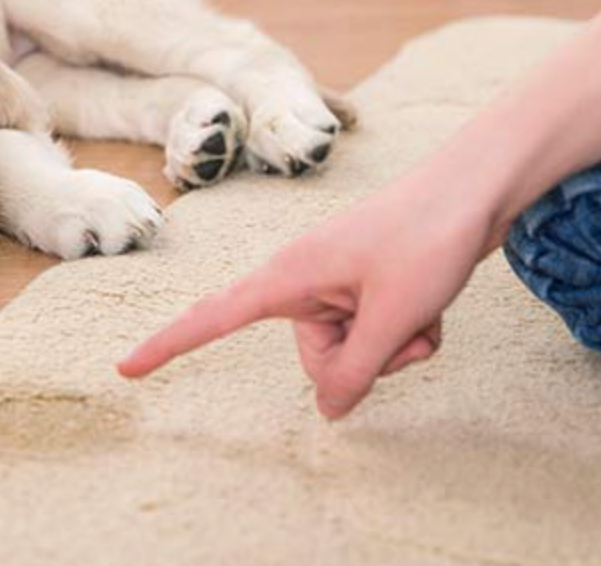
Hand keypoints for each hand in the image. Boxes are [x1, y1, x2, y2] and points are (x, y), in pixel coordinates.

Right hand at [118, 170, 497, 418]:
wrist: (475, 187)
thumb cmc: (427, 237)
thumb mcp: (393, 317)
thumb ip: (355, 371)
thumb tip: (328, 412)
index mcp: (287, 277)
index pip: (212, 318)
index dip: (167, 345)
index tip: (125, 368)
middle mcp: (302, 281)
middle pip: (316, 358)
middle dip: (365, 359)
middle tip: (403, 323)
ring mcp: (335, 284)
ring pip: (353, 352)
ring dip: (395, 345)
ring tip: (423, 307)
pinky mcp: (363, 287)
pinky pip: (375, 334)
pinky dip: (408, 331)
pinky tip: (432, 304)